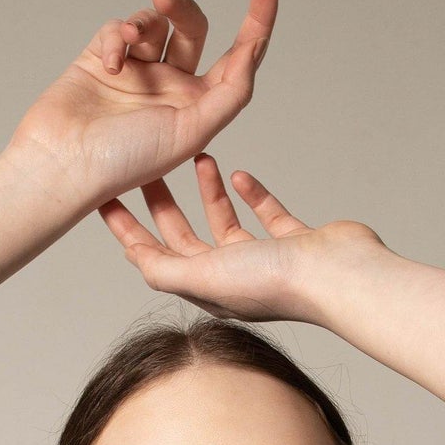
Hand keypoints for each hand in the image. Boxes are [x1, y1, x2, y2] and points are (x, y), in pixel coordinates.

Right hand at [3, 0, 278, 215]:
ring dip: (147, 20)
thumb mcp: (193, 132)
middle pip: (194, 28)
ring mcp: (138, 72)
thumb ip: (230, 93)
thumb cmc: (124, 162)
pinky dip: (116, 37)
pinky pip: (120, 28)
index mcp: (198, 108)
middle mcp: (171, 88)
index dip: (258, 18)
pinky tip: (110, 61)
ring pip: (156, 22)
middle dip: (183, 8)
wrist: (65, 163)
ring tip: (130, 37)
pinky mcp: (104, 59)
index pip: (239, 56)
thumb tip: (252, 53)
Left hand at [96, 154, 387, 324]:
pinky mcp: (292, 242)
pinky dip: (250, 194)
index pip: (155, 258)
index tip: (107, 198)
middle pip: (184, 238)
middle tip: (145, 167)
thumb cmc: (275, 281)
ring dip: (207, 192)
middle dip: (162, 205)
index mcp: (206, 288)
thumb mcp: (206, 275)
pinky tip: (239, 173)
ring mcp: (262, 260)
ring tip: (197, 157)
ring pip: (223, 222)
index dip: (128, 231)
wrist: (338, 277)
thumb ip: (166, 269)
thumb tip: (132, 258)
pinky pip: (265, 213)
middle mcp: (231, 277)